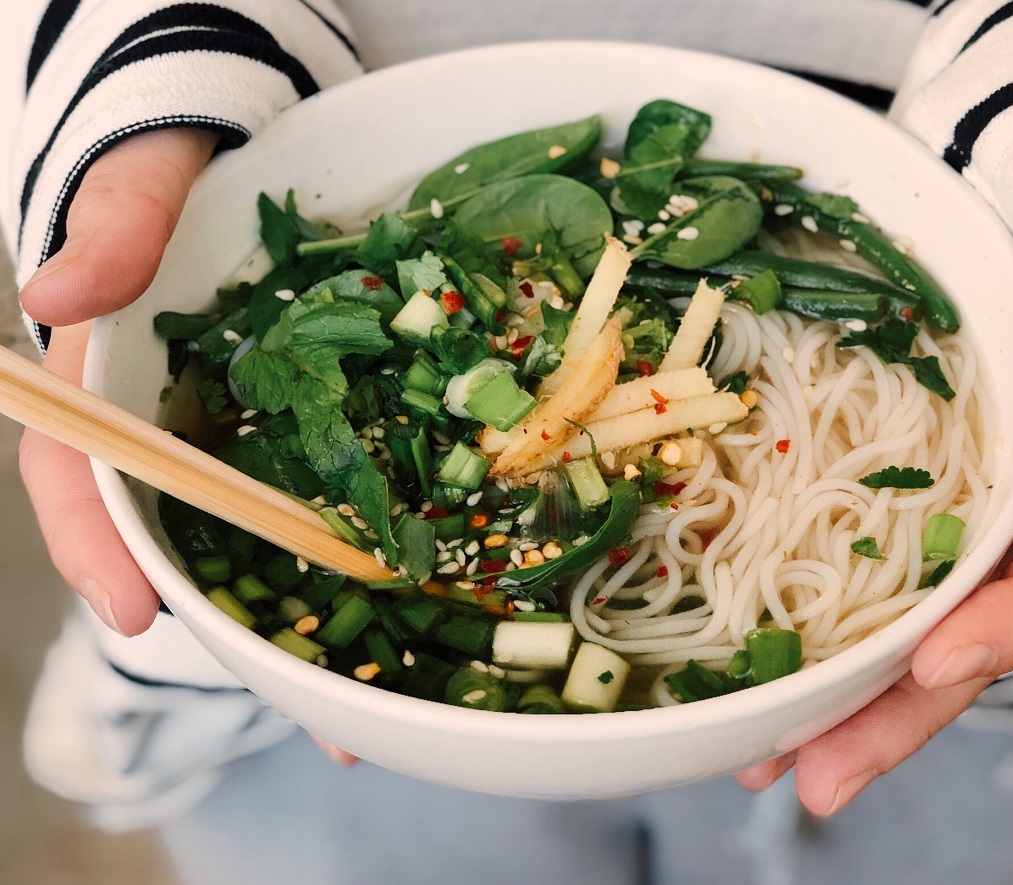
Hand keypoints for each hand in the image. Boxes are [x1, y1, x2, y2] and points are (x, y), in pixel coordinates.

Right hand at [17, 128, 357, 767]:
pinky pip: (330, 494)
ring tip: (379, 710)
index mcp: (110, 386)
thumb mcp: (135, 185)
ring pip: (265, 541)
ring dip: (316, 623)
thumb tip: (50, 297)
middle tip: (320, 729)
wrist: (233, 147)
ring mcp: (245, 436)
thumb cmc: (168, 169)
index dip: (98, 552)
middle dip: (241, 636)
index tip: (139, 617)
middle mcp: (176, 430)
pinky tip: (420, 609)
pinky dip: (364, 550)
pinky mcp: (309, 426)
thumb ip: (108, 229)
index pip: (80, 480)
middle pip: (189, 545)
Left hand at [737, 151, 1012, 812]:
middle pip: (978, 627)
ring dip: (846, 700)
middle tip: (819, 777)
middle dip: (904, 710)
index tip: (941, 657)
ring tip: (767, 761)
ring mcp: (963, 502)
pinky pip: (865, 571)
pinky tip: (757, 676)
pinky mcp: (902, 488)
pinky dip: (817, 628)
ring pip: (914, 621)